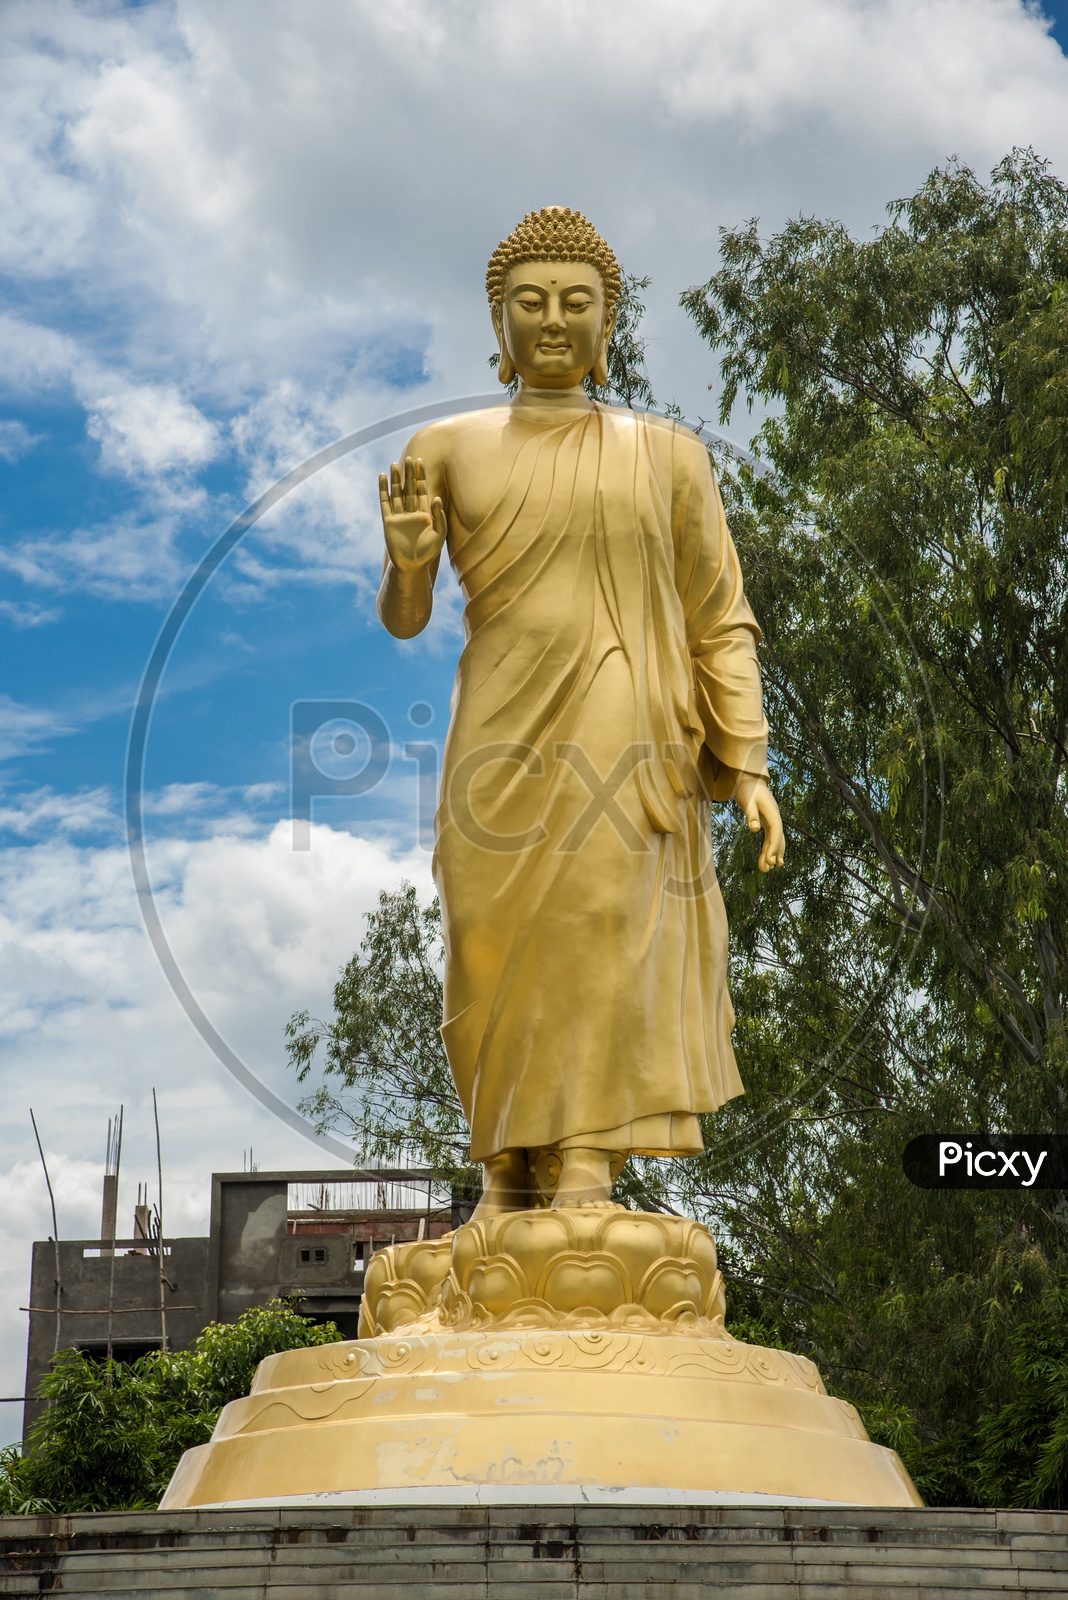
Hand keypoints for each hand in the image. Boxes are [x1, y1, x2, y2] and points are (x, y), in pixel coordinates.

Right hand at [379, 456, 446, 572]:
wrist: (412, 566)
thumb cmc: (428, 552)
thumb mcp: (439, 533)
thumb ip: (439, 516)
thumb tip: (436, 497)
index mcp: (424, 513)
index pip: (422, 490)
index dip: (421, 476)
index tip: (420, 461)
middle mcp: (411, 512)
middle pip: (409, 488)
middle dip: (410, 474)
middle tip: (410, 458)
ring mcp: (399, 516)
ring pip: (397, 493)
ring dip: (396, 479)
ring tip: (395, 464)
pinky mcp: (388, 521)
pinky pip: (385, 502)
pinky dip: (384, 490)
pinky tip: (383, 477)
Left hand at [733, 775, 785, 872]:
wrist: (749, 779)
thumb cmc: (747, 789)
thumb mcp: (747, 800)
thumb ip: (751, 814)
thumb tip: (754, 829)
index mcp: (772, 812)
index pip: (775, 832)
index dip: (773, 847)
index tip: (769, 861)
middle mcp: (775, 817)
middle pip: (777, 838)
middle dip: (773, 854)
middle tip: (767, 869)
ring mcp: (773, 820)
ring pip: (776, 839)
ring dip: (773, 853)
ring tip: (768, 869)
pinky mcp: (767, 821)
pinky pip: (771, 837)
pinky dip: (771, 847)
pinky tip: (769, 858)